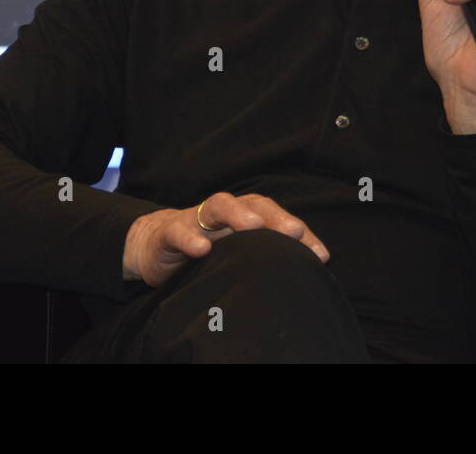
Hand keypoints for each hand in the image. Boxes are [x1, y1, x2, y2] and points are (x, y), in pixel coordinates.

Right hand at [122, 191, 329, 287]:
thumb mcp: (236, 253)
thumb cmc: (206, 250)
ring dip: (237, 214)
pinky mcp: (170, 232)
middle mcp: (226, 213)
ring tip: (252, 227)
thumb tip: (307, 271)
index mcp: (246, 217)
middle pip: (254, 204)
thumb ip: (266, 256)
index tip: (320, 255)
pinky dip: (190, 238)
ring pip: (219, 205)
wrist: (154, 245)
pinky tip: (200, 250)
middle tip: (293, 231)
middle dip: (275, 216)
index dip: (301, 233)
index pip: (278, 218)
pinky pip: (179, 230)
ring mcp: (197, 219)